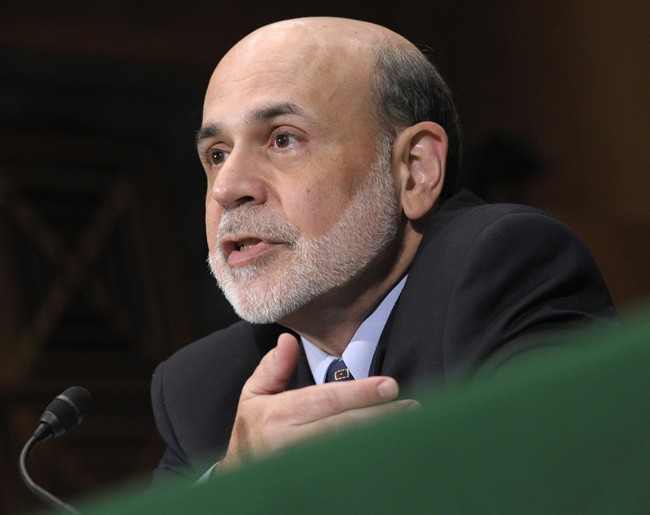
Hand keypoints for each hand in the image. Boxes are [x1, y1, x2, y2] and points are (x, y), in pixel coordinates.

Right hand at [219, 333, 417, 468]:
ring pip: (348, 450)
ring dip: (381, 438)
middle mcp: (291, 443)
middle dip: (380, 416)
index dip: (360, 393)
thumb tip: (288, 340)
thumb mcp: (253, 395)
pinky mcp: (314, 482)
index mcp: (278, 416)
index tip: (389, 386)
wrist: (240, 477)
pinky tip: (390, 447)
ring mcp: (302, 467)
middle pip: (344, 428)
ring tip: (409, 425)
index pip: (325, 401)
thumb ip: (273, 368)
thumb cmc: (253, 431)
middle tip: (411, 406)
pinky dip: (370, 458)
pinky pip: (346, 470)